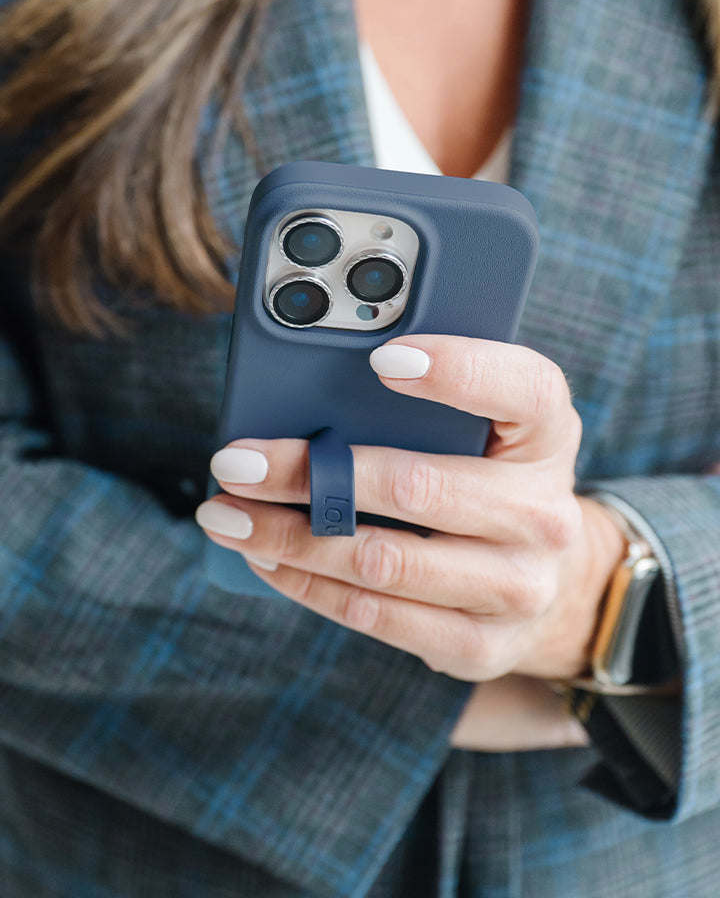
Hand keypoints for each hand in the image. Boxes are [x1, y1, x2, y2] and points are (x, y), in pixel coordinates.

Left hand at [196, 336, 625, 682]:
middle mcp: (543, 514)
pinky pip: (376, 615)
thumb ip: (425, 404)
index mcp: (547, 435)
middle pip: (418, 487)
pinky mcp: (481, 645)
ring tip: (227, 516)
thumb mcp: (483, 429)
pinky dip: (308, 585)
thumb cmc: (490, 480)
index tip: (381, 360)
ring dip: (288, 539)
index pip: (523, 388)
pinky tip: (267, 559)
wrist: (548, 582)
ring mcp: (517, 588)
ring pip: (383, 562)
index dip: (459, 371)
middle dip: (311, 474)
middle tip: (236, 462)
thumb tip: (306, 397)